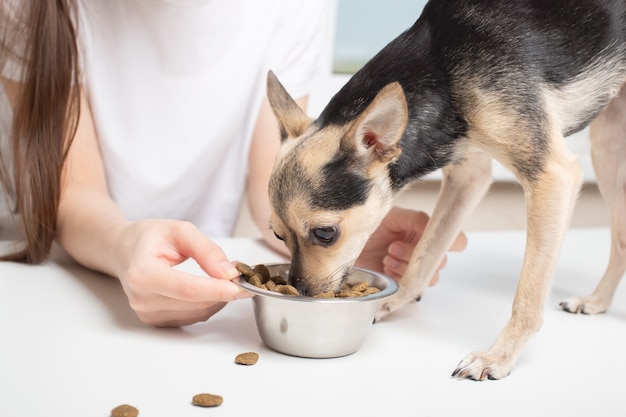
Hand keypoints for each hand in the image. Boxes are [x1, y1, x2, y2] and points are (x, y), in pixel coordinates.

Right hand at [114, 219, 248, 326]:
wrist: (124, 251)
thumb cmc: (148, 238)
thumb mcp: (180, 230)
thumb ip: (207, 250)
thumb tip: (229, 272)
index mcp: (142, 273)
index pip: (187, 289)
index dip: (217, 290)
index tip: (241, 285)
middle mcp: (142, 298)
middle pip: (195, 303)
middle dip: (223, 292)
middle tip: (239, 274)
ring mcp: (147, 313)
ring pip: (198, 313)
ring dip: (218, 299)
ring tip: (221, 277)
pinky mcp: (156, 321)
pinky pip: (193, 317)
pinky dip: (208, 304)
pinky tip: (208, 289)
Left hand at [354, 207, 466, 284]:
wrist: (341, 245)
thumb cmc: (366, 226)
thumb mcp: (391, 215)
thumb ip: (416, 219)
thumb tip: (434, 226)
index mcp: (424, 232)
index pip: (456, 240)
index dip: (453, 242)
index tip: (436, 240)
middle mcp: (421, 252)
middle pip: (441, 262)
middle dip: (419, 255)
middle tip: (394, 248)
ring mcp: (411, 270)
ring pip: (429, 277)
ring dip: (409, 268)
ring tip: (388, 258)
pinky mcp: (399, 286)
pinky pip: (412, 289)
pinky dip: (400, 280)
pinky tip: (384, 270)